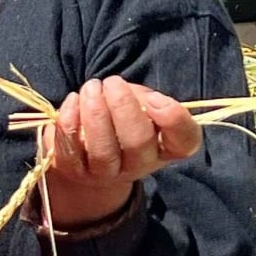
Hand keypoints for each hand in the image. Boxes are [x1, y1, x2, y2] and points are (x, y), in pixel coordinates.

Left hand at [40, 77, 201, 228]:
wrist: (90, 154)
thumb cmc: (122, 120)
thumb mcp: (141, 104)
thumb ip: (141, 98)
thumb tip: (123, 93)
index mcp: (165, 146)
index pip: (185, 142)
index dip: (173, 119)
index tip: (154, 98)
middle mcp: (140, 164)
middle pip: (138, 143)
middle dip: (123, 107)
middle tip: (112, 82)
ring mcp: (107, 173)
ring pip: (103, 151)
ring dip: (95, 114)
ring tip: (91, 87)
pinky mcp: (76, 172)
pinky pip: (71, 151)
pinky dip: (70, 122)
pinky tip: (73, 100)